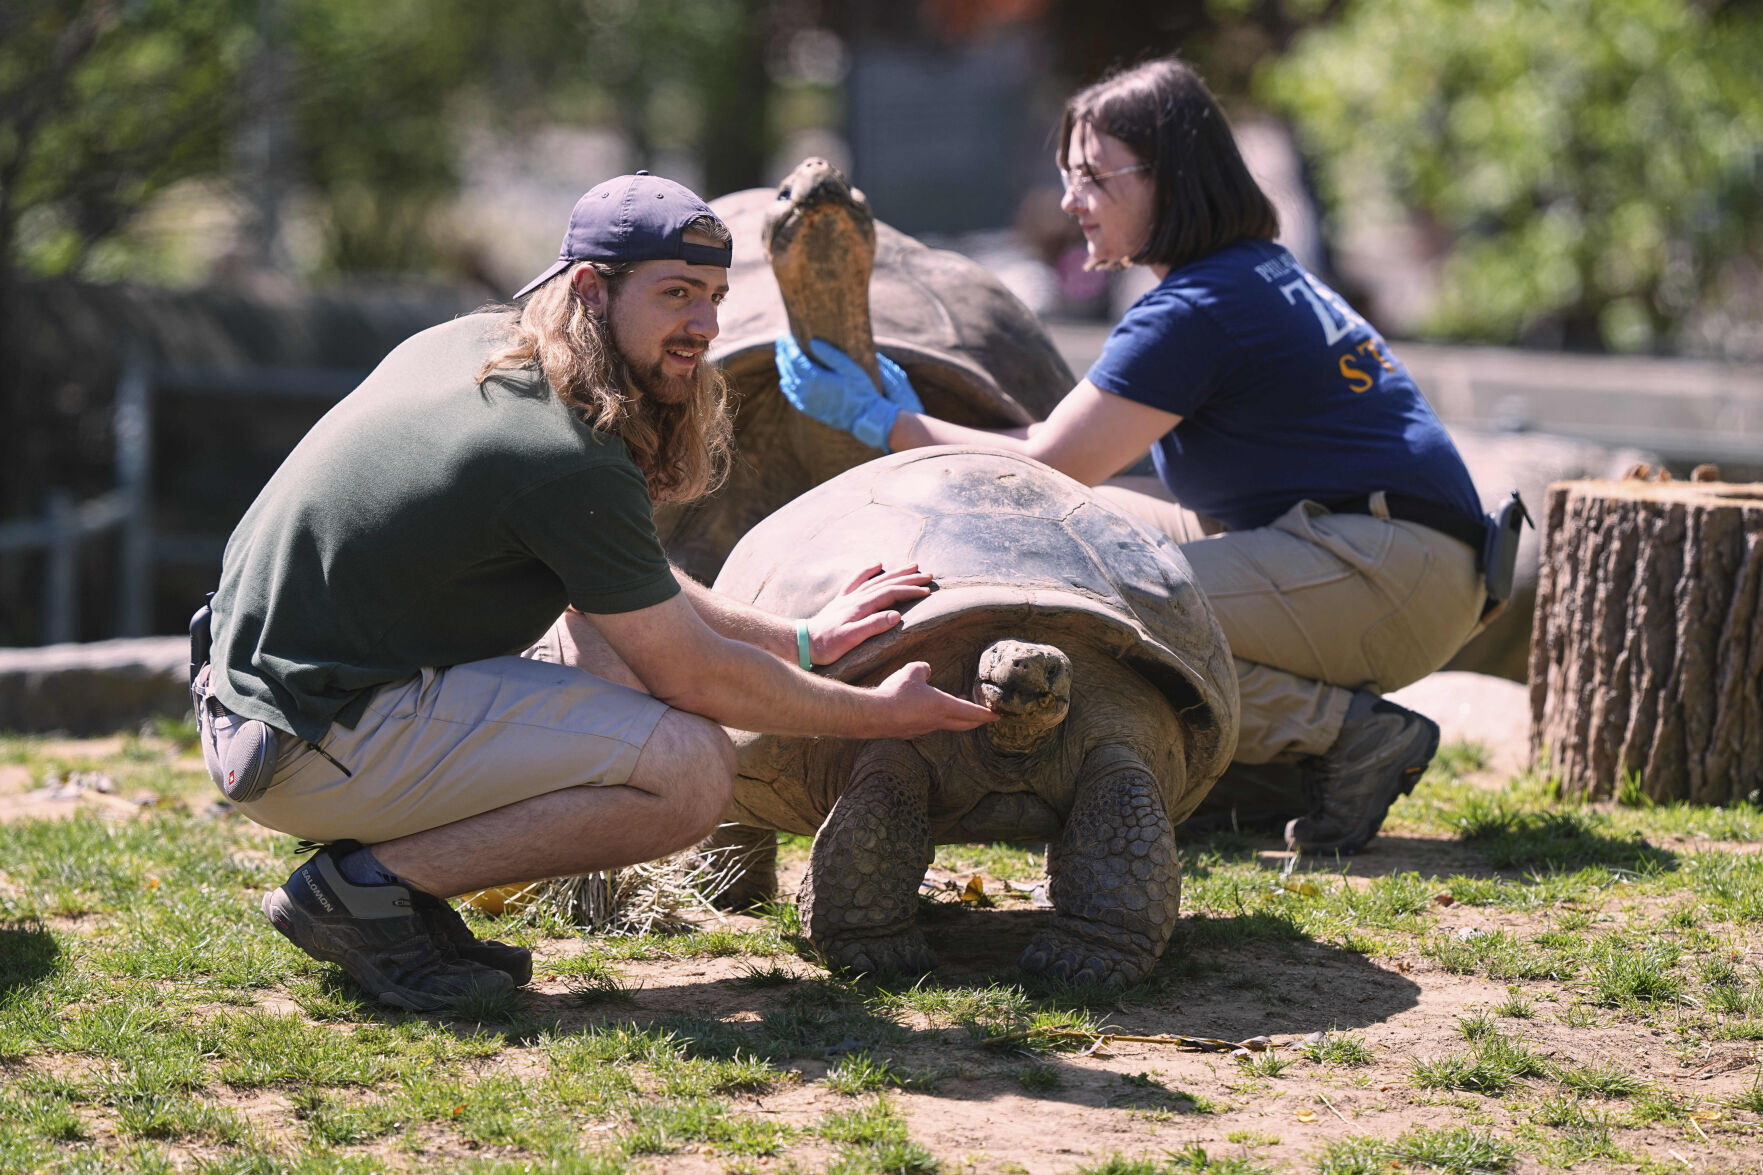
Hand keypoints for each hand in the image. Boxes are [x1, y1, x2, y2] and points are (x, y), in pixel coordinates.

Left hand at [774, 335, 922, 450]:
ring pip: (787, 382)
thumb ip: (831, 355)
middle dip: (783, 353)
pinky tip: (786, 380)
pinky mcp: (809, 410)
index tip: (783, 335)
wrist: (864, 417)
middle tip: (781, 341)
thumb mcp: (850, 368)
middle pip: (788, 369)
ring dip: (783, 368)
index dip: (787, 346)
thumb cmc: (861, 391)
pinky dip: (787, 386)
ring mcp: (806, 402)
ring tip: (781, 356)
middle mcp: (805, 391)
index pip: (794, 358)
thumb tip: (812, 341)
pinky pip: (792, 396)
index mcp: (814, 379)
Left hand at [806, 563, 932, 664]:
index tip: (928, 591)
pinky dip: (869, 570)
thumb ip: (873, 626)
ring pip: (877, 579)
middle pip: (887, 583)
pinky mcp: (842, 600)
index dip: (910, 591)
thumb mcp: (851, 639)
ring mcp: (849, 597)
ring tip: (912, 566)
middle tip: (928, 575)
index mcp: (861, 606)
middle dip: (909, 578)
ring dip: (895, 573)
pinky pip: (858, 579)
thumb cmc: (828, 644)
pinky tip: (877, 564)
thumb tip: (896, 615)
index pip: (891, 593)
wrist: (804, 642)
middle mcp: (856, 597)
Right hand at [868, 661, 997, 736]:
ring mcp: (924, 728)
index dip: (986, 713)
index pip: (972, 712)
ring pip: (947, 723)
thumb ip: (924, 668)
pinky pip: (930, 724)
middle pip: (964, 723)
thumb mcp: (912, 671)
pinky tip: (927, 708)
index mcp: (943, 706)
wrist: (873, 715)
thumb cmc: (896, 692)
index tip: (997, 716)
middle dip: (977, 720)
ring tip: (956, 704)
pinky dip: (937, 718)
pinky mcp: (911, 731)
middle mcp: (937, 721)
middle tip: (985, 716)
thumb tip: (927, 670)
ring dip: (956, 716)